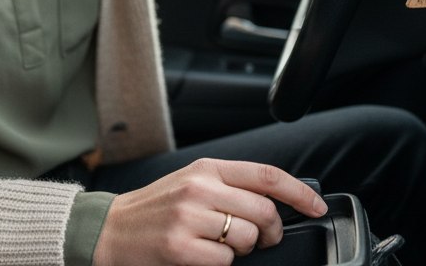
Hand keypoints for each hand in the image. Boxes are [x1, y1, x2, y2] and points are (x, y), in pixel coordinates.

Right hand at [91, 158, 327, 265]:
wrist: (109, 230)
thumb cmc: (155, 210)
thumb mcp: (191, 183)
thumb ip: (229, 186)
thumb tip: (276, 201)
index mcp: (206, 169)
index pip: (266, 175)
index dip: (299, 192)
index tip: (316, 206)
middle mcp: (199, 188)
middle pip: (264, 211)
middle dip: (272, 232)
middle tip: (261, 240)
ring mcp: (189, 218)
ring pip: (247, 239)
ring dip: (243, 250)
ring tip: (220, 246)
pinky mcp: (180, 248)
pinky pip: (225, 262)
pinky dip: (221, 265)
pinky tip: (202, 257)